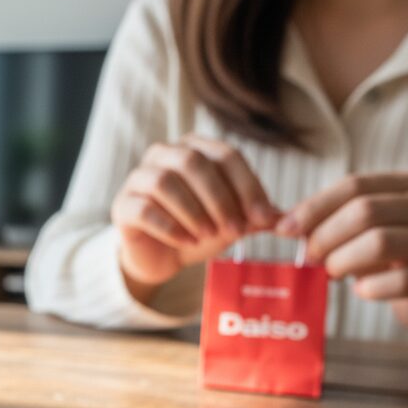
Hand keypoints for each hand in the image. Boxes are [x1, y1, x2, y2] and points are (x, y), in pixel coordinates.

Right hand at [111, 135, 280, 300]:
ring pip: (164, 182)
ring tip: (207, 236)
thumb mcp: (233, 222)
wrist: (161, 257)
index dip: (247, 185)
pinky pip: (144, 209)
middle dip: (219, 198)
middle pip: (193, 162)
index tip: (262, 218)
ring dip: (193, 211)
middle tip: (235, 230)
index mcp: (194, 149)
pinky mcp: (122, 206)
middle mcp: (163, 155)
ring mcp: (138, 178)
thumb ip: (257, 217)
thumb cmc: (198, 231)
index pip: (225, 155)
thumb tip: (285, 219)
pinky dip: (169, 226)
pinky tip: (185, 242)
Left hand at [277, 172, 407, 332]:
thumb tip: (280, 222)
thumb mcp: (361, 230)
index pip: (354, 186)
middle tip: (308, 256)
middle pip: (365, 211)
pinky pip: (400, 281)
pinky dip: (370, 287)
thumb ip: (327, 221)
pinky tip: (358, 290)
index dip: (314, 207)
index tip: (284, 229)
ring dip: (343, 260)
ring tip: (332, 272)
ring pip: (380, 241)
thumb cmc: (389, 256)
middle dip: (326, 235)